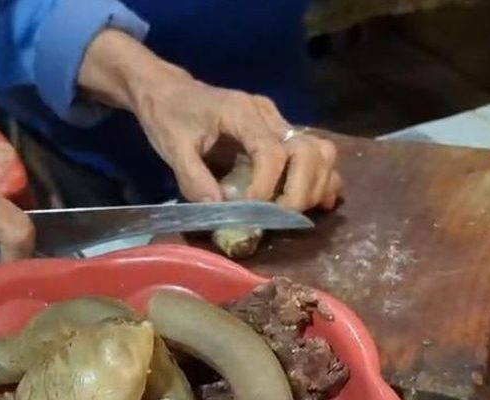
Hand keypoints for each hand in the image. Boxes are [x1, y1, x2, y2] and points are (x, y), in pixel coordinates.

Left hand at [78, 30, 339, 211]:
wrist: (169, 92)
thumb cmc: (168, 115)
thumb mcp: (171, 146)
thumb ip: (193, 178)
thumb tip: (221, 212)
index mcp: (241, 112)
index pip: (271, 152)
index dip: (266, 187)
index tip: (250, 211)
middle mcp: (268, 114)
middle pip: (309, 151)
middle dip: (300, 191)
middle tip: (280, 218)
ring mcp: (280, 122)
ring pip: (321, 152)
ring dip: (316, 187)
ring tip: (294, 213)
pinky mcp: (283, 132)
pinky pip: (316, 155)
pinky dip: (321, 180)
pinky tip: (311, 202)